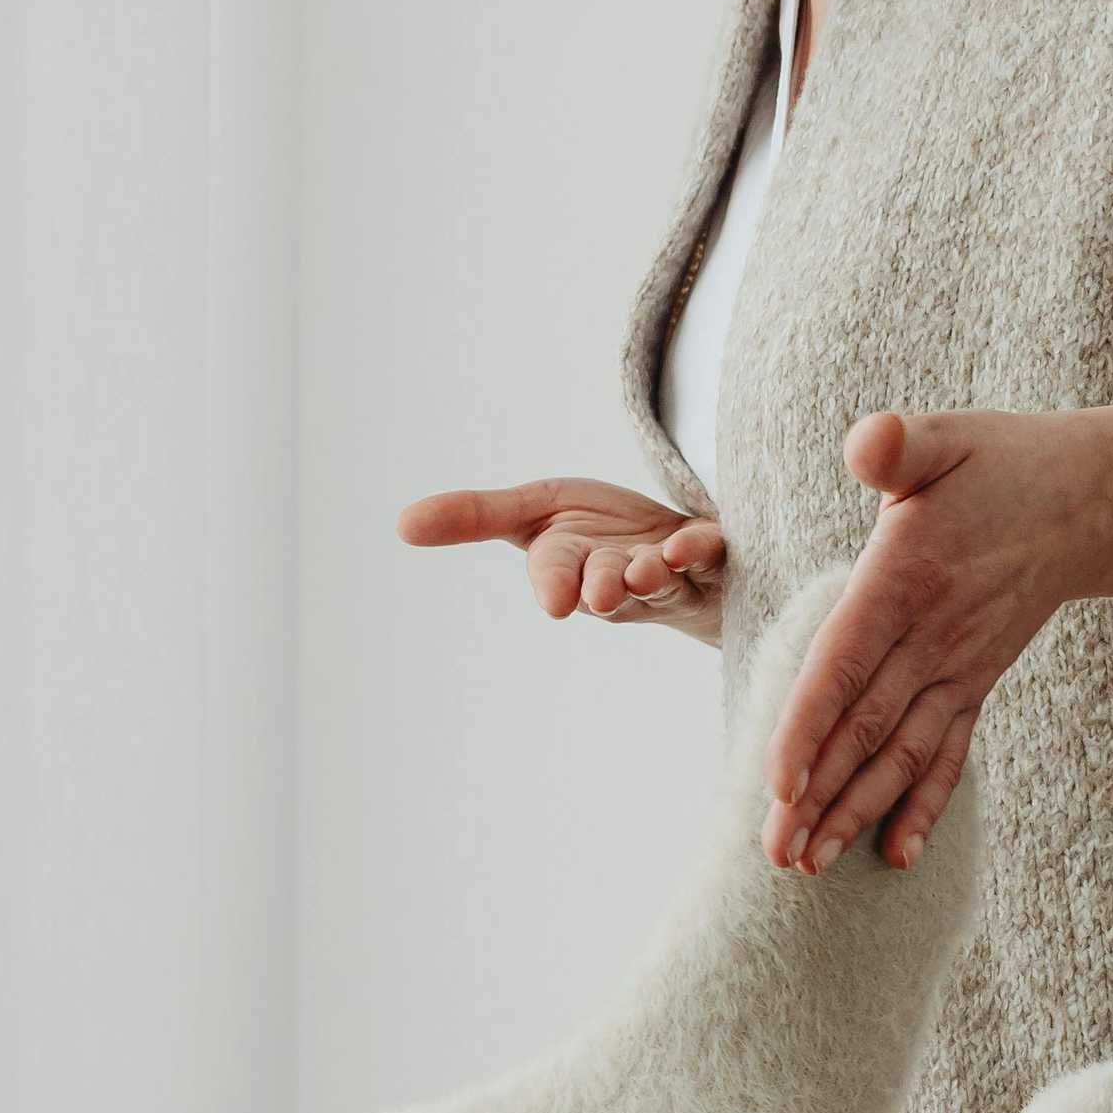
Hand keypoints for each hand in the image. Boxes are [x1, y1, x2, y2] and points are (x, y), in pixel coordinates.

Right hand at [397, 476, 729, 622]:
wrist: (680, 546)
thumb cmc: (602, 532)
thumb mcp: (535, 512)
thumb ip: (474, 516)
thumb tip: (399, 524)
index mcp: (572, 567)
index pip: (557, 573)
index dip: (556, 582)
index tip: (558, 600)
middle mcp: (618, 578)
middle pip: (609, 583)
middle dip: (606, 583)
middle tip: (605, 590)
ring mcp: (668, 573)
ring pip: (660, 580)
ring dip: (654, 573)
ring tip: (651, 566)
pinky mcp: (713, 558)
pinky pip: (711, 557)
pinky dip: (702, 549)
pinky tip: (692, 542)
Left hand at [766, 410, 1112, 874]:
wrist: (1091, 500)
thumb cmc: (999, 463)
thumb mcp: (945, 439)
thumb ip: (899, 444)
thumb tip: (869, 444)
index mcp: (906, 581)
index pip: (848, 664)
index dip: (811, 726)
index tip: (779, 785)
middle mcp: (933, 638)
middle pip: (865, 728)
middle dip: (819, 795)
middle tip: (776, 857)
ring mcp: (958, 669)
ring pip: (901, 754)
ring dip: (855, 811)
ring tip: (810, 867)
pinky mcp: (975, 682)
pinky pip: (947, 753)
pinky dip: (923, 805)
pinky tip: (896, 855)